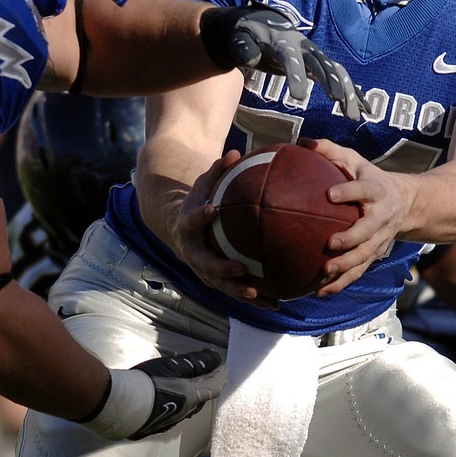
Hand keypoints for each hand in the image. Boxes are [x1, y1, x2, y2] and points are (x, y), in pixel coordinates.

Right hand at [79, 349, 226, 440]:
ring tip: (193, 390)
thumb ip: (195, 362)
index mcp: (191, 396)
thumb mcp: (173, 366)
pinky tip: (171, 404)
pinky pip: (174, 414)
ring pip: (188, 409)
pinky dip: (179, 405)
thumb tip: (216, 357)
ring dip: (194, 398)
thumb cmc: (149, 384)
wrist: (123, 407)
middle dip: (209, 387)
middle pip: (202, 399)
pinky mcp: (156, 425)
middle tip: (212, 378)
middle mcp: (184, 411)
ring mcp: (170, 420)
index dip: (220, 376)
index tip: (225, 367)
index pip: (213, 386)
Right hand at [168, 152, 280, 308]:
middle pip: (205, 263)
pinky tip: (276, 303)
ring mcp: (202, 269)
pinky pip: (235, 291)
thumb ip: (216, 172)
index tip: (211, 210)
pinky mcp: (215, 280)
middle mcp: (192, 252)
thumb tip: (235, 153)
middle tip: (240, 269)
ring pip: (220, 284)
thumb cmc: (197, 201)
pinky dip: (254, 299)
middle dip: (222, 268)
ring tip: (259, 294)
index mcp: (187, 227)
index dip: (200, 216)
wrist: (179, 228)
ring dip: (239, 291)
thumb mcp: (202, 185)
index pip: (192, 220)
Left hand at [199, 4, 364, 120]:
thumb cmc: (246, 35)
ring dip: (347, 92)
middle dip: (332, 82)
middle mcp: (304, 47)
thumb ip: (244, 49)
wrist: (260, 24)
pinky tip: (365, 108)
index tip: (298, 97)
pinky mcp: (320, 64)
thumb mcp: (239, 38)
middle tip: (339, 102)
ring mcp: (315, 55)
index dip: (296, 76)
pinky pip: (340, 77)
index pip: (290, 58)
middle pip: (321, 65)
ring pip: (336, 72)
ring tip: (353, 115)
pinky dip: (353, 91)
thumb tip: (252, 61)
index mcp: (283, 42)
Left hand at [300, 138, 409, 295]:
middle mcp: (380, 217)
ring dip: (346, 266)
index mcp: (375, 191)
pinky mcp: (373, 255)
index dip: (349, 192)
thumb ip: (329, 150)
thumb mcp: (354, 160)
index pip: (363, 190)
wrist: (405, 203)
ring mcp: (379, 239)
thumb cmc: (368, 177)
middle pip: (367, 230)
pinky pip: (358, 271)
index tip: (330, 194)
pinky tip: (319, 291)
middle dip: (351, 238)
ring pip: (364, 256)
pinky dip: (341, 283)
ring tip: (325, 273)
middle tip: (331, 243)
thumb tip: (301, 142)